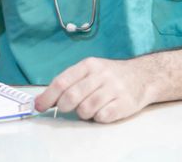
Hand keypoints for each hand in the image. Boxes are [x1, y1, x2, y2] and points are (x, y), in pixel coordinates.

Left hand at [34, 57, 154, 122]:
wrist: (142, 76)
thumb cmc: (109, 76)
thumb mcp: (89, 71)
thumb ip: (69, 82)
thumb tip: (44, 99)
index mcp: (88, 65)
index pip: (62, 81)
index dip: (48, 96)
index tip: (39, 106)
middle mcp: (101, 75)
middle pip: (72, 96)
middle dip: (64, 106)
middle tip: (66, 108)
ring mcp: (114, 89)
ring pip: (86, 109)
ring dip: (82, 113)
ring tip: (89, 107)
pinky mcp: (124, 103)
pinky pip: (102, 117)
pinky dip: (98, 117)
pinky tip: (102, 110)